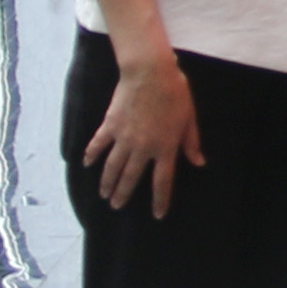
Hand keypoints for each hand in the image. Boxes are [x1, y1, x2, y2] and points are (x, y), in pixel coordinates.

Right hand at [84, 50, 203, 215]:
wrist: (150, 72)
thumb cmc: (175, 93)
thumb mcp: (189, 119)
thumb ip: (191, 143)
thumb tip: (199, 162)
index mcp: (165, 147)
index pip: (162, 182)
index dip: (160, 200)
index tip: (158, 215)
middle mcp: (143, 148)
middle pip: (131, 178)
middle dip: (123, 195)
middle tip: (117, 206)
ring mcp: (124, 138)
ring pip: (112, 167)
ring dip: (107, 183)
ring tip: (104, 194)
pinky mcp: (110, 126)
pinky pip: (98, 145)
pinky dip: (91, 155)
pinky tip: (87, 164)